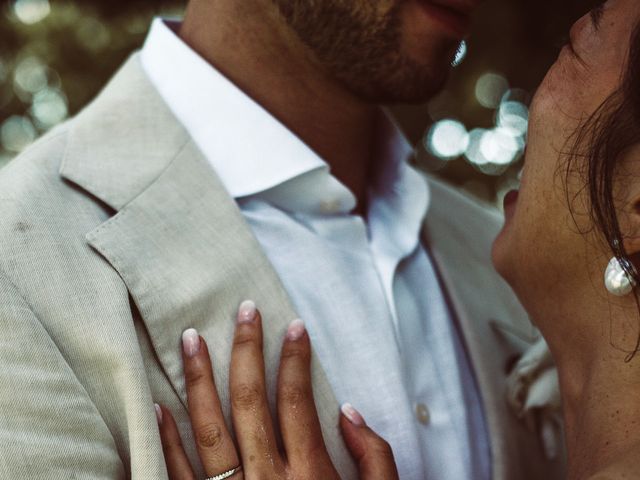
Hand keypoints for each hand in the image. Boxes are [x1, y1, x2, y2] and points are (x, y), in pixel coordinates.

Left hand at [154, 301, 398, 478]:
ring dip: (200, 380)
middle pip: (251, 402)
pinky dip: (166, 439)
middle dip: (248, 351)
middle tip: (244, 310)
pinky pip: (177, 475)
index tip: (294, 326)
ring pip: (210, 429)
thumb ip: (375, 459)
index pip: (297, 400)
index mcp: (311, 475)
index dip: (296, 359)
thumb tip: (349, 410)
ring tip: (191, 338)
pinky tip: (158, 404)